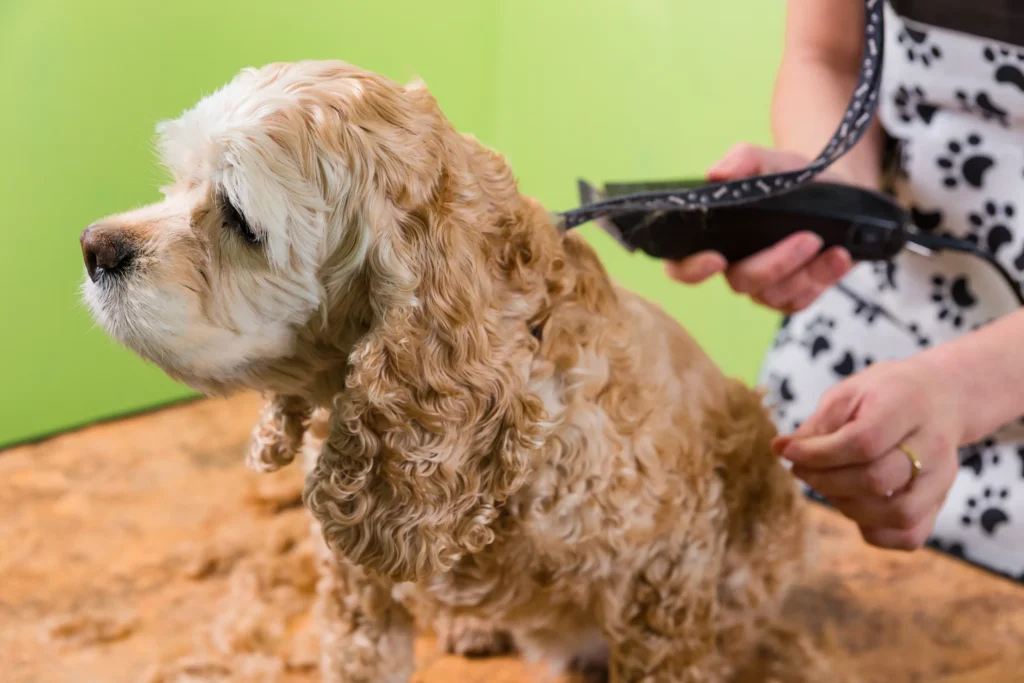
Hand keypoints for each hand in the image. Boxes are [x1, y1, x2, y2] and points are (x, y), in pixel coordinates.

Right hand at [665, 143, 852, 312]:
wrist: (835, 188)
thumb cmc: (788, 177)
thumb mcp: (768, 160)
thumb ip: (742, 161)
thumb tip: (717, 174)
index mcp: (714, 238)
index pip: (682, 265)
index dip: (690, 269)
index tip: (716, 258)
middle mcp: (735, 267)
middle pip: (740, 281)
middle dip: (774, 264)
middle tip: (807, 238)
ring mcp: (765, 286)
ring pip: (775, 295)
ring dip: (805, 273)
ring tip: (831, 245)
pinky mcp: (794, 295)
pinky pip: (802, 300)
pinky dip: (824, 278)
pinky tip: (841, 256)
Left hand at [773, 357, 962, 550]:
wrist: (940, 396)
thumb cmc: (885, 394)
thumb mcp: (848, 394)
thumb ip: (817, 425)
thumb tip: (780, 449)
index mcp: (908, 406)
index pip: (863, 442)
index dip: (818, 454)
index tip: (788, 452)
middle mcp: (934, 446)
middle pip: (877, 480)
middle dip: (826, 481)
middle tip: (802, 470)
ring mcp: (943, 479)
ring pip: (897, 515)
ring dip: (848, 508)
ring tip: (828, 485)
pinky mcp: (941, 503)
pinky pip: (909, 535)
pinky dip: (875, 531)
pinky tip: (854, 505)